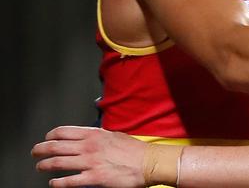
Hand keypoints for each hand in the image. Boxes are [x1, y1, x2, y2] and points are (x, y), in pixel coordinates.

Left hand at [32, 126, 146, 186]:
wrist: (148, 162)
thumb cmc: (134, 150)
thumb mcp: (114, 135)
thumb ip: (99, 137)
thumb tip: (89, 138)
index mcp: (94, 134)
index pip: (64, 132)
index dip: (50, 135)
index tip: (47, 138)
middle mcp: (89, 147)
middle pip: (56, 146)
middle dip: (41, 149)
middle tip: (35, 152)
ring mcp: (90, 162)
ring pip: (57, 162)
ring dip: (44, 165)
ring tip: (40, 167)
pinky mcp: (93, 178)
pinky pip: (68, 181)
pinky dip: (57, 182)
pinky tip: (53, 183)